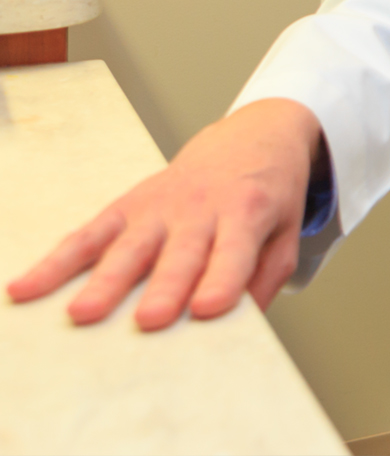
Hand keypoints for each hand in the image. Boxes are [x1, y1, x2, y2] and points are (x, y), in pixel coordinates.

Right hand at [7, 98, 321, 329]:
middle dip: (163, 288)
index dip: (222, 280)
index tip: (208, 309)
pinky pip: (88, 235)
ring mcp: (159, 207)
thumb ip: (266, 276)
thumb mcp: (285, 232)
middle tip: (148, 321)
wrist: (252, 137)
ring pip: (127, 246)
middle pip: (179, 254)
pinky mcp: (127, 205)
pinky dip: (57, 261)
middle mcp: (200, 209)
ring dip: (104, 280)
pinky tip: (28, 287)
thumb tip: (243, 326)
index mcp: (246, 214)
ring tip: (82, 313)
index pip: (234, 252)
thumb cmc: (267, 195)